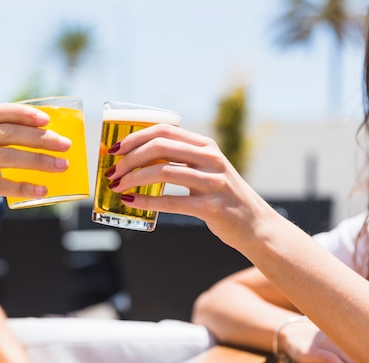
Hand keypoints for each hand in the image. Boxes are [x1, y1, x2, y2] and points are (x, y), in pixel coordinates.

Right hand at [0, 103, 70, 237]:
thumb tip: (46, 139)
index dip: (23, 113)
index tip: (48, 120)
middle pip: (6, 134)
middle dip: (40, 138)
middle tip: (65, 145)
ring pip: (5, 157)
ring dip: (38, 161)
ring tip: (61, 166)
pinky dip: (23, 187)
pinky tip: (42, 190)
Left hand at [105, 124, 262, 249]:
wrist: (256, 226)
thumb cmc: (224, 198)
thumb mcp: (208, 170)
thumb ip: (182, 160)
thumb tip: (138, 160)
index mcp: (206, 146)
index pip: (165, 130)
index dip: (135, 137)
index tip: (115, 149)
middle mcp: (210, 159)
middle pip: (160, 147)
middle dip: (130, 158)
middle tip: (112, 171)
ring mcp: (212, 182)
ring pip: (163, 172)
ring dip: (133, 179)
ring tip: (117, 187)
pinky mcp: (211, 207)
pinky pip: (171, 202)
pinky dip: (146, 201)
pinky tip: (131, 203)